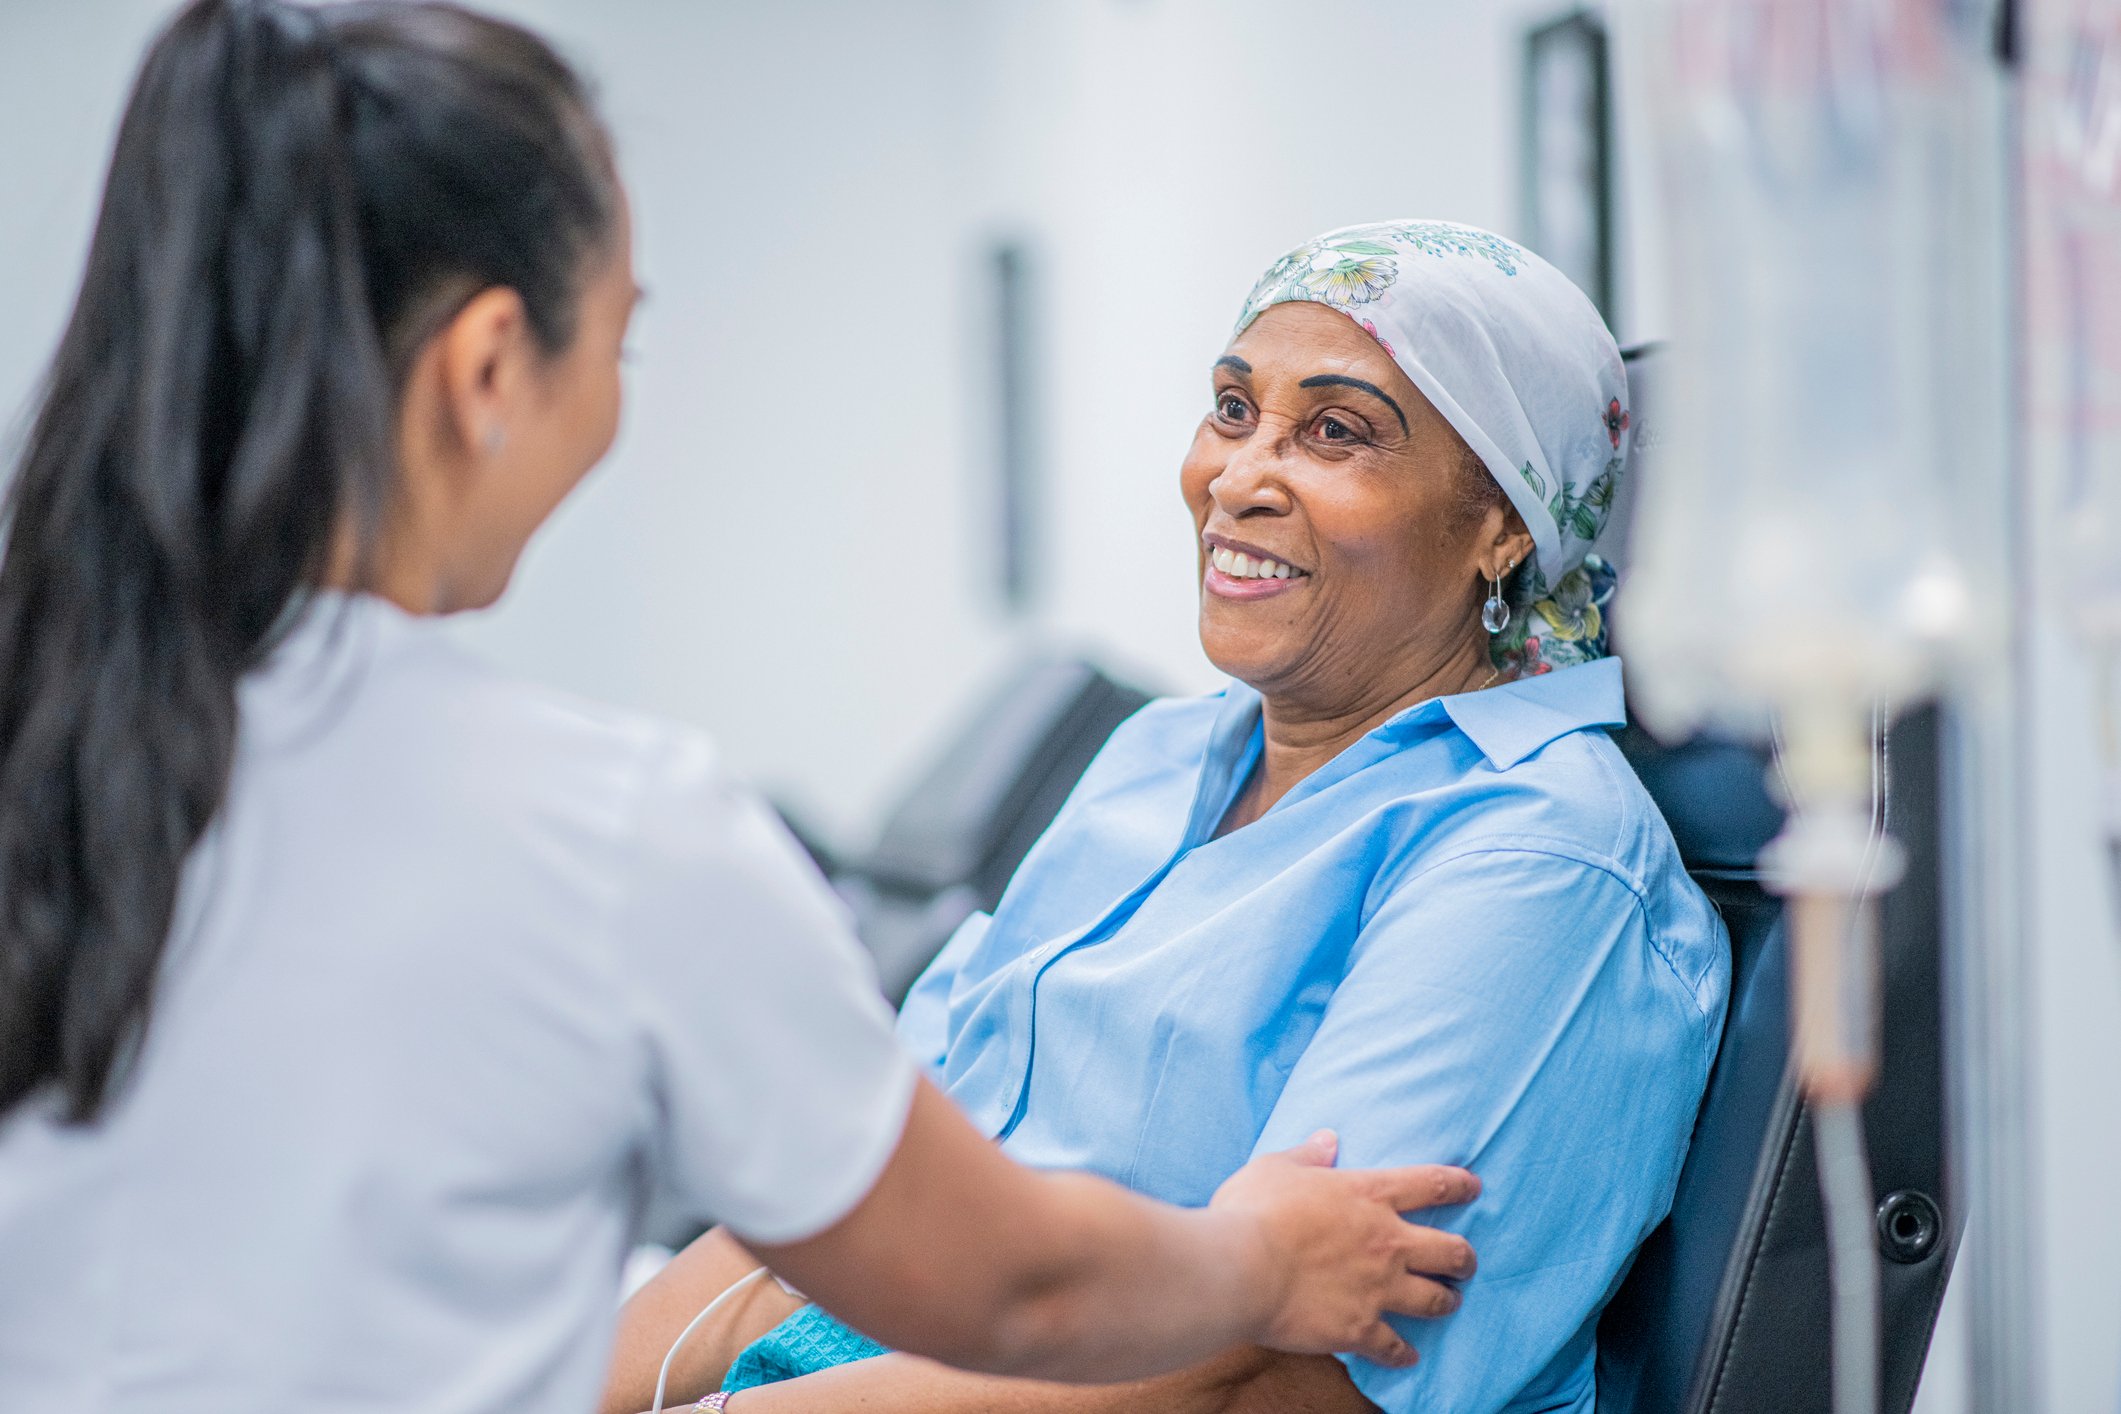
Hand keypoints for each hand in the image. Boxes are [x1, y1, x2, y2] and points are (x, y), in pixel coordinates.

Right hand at [1208, 1131, 1477, 1368]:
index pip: (1431, 1185)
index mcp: (1369, 1195)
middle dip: (1465, 1257)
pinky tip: (1408, 1358)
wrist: (1240, 1269)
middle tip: (1467, 1261)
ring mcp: (1378, 1289)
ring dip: (1446, 1300)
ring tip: (1449, 1302)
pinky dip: (1403, 1354)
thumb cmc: (1253, 1211)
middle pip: (1450, 1250)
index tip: (1474, 1188)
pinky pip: (1394, 1346)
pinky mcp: (1360, 1328)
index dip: (1459, 1186)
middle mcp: (1386, 1242)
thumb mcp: (1276, 1168)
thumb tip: (1327, 1139)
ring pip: (1434, 1298)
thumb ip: (1307, 1155)